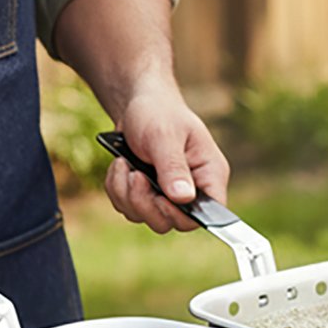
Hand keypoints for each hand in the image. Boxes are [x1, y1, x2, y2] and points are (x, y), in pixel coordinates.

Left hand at [104, 83, 229, 232]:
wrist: (137, 104)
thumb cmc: (159, 113)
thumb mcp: (165, 135)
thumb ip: (173, 167)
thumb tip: (183, 198)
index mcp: (209, 175)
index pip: (209, 212)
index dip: (184, 215)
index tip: (160, 197)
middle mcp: (192, 190)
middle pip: (173, 222)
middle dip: (145, 203)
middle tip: (135, 175)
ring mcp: (168, 196)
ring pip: (146, 218)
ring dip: (127, 194)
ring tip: (124, 164)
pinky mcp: (146, 196)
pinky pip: (129, 208)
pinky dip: (118, 190)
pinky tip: (120, 166)